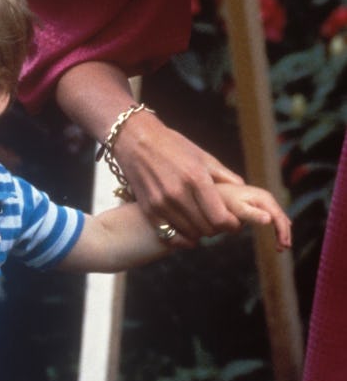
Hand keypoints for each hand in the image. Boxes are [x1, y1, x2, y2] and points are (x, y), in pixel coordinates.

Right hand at [115, 112, 244, 244]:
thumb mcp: (202, 156)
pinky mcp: (149, 210)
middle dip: (219, 229)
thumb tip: (244, 190)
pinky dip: (182, 239)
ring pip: (190, 233)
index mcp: (196, 178)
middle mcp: (178, 193)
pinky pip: (169, 236)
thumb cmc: (173, 145)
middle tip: (221, 224)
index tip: (235, 223)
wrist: (136, 141)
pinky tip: (189, 235)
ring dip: (201, 233)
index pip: (220, 217)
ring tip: (205, 225)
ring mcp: (161, 203)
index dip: (232, 225)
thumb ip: (224, 176)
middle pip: (206, 228)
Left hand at [217, 182, 291, 250]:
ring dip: (282, 231)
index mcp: (264, 199)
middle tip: (284, 248)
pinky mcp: (260, 204)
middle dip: (284, 233)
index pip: (278, 217)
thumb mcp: (238, 210)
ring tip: (282, 247)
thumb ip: (252, 215)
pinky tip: (279, 234)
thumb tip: (269, 220)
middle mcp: (267, 198)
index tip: (283, 245)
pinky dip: (277, 226)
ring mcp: (265, 200)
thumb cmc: (225, 201)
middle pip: (281, 217)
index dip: (282, 231)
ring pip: (279, 217)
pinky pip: (273, 216)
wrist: (217, 191)